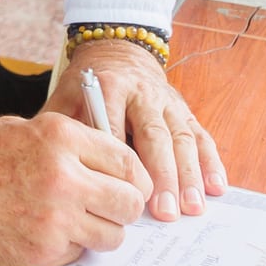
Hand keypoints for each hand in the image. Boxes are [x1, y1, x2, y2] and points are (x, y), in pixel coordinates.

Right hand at [0, 114, 149, 265]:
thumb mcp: (28, 131)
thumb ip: (74, 147)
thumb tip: (114, 171)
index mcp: (62, 136)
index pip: (129, 163)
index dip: (134, 179)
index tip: (129, 188)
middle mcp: (64, 175)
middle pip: (129, 203)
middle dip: (123, 208)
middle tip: (108, 209)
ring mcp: (54, 216)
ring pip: (112, 235)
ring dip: (101, 232)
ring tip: (76, 223)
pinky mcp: (41, 249)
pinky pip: (79, 253)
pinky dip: (70, 247)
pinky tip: (44, 233)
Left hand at [45, 38, 226, 220]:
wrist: (116, 54)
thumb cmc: (85, 90)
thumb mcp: (64, 100)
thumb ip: (60, 130)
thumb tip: (49, 171)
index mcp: (108, 87)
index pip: (114, 125)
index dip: (119, 159)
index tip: (120, 192)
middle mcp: (142, 93)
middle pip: (154, 134)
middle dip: (162, 175)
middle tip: (164, 212)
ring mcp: (167, 101)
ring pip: (182, 137)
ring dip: (189, 175)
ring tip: (192, 208)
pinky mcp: (184, 110)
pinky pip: (201, 135)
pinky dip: (211, 162)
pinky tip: (216, 188)